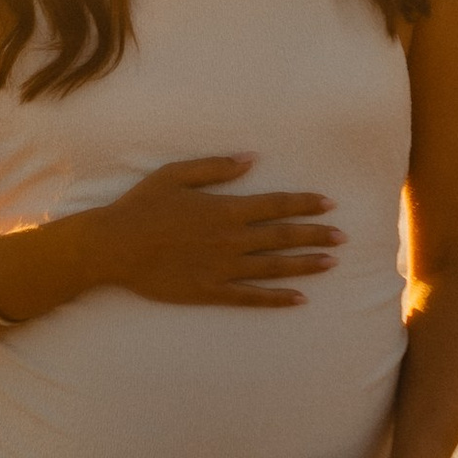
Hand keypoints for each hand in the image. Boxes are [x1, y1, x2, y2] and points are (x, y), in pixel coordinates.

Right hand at [98, 155, 339, 309]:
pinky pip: (251, 297)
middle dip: (316, 235)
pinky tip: (300, 299)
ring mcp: (223, 268)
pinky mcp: (211, 291)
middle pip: (283, 236)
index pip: (277, 204)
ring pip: (274, 267)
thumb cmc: (142, 206)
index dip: (305, 204)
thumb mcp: (176, 174)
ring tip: (332, 263)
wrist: (114, 246)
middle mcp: (231, 239)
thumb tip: (251, 158)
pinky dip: (277, 298)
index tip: (329, 204)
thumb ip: (216, 167)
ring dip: (306, 265)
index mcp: (225, 208)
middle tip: (344, 236)